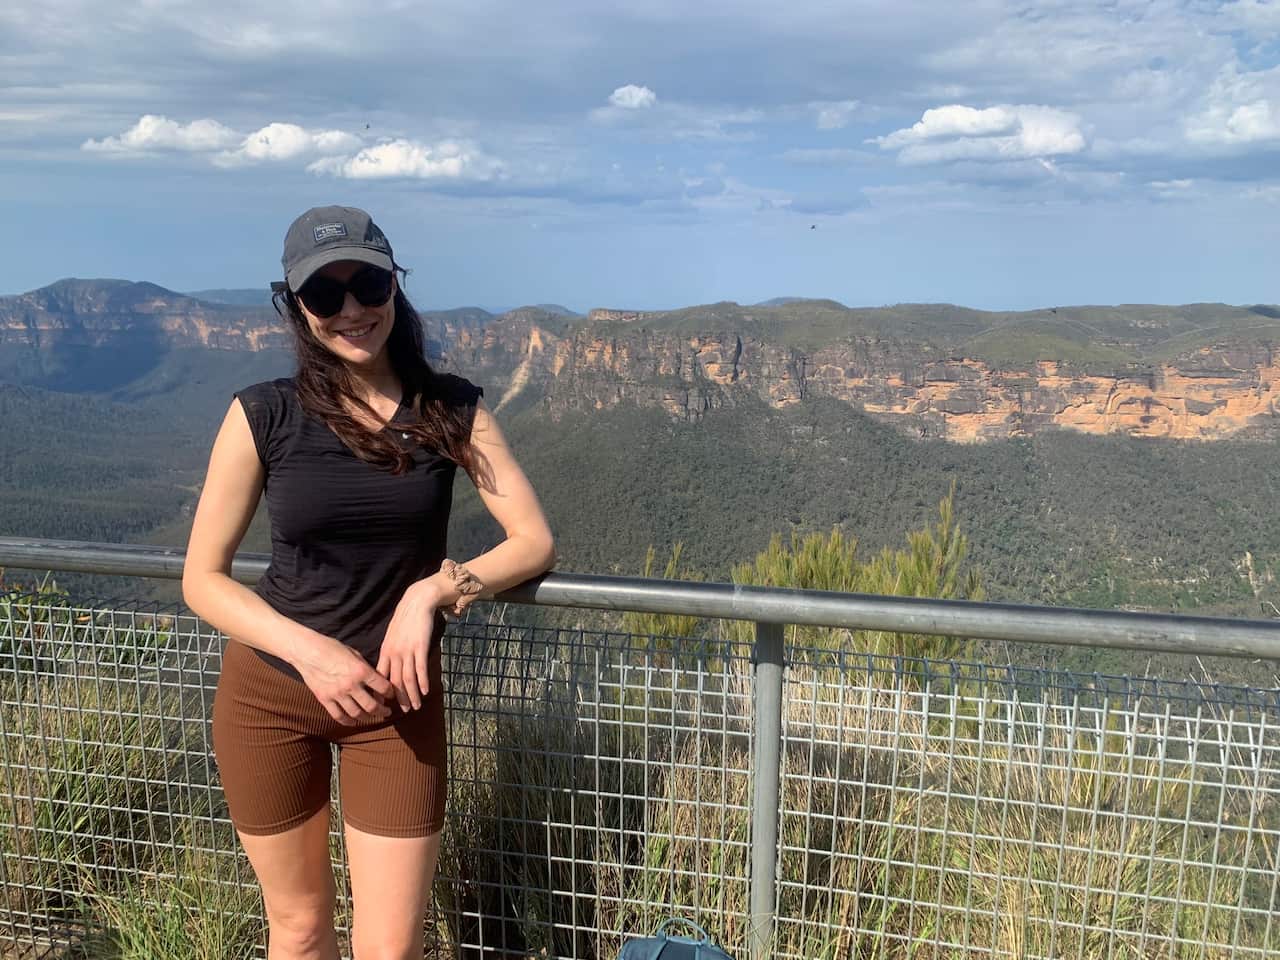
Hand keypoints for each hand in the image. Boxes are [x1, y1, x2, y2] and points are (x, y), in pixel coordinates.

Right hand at [294, 635, 393, 724]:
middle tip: (387, 712)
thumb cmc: (332, 648)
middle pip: (372, 706)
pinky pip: (338, 716)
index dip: (390, 693)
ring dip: (367, 718)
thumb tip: (376, 680)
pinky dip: (348, 721)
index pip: (383, 687)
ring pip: (357, 714)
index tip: (391, 695)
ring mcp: (337, 694)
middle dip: (382, 711)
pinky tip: (354, 722)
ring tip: (372, 717)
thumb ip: (366, 668)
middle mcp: (351, 685)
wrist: (307, 650)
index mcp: (361, 671)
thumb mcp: (354, 654)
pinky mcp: (324, 699)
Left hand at [377, 582, 438, 710]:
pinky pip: (420, 669)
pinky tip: (425, 692)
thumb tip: (390, 666)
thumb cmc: (405, 618)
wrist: (417, 602)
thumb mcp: (392, 636)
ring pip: (407, 679)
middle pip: (395, 682)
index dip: (383, 692)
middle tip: (404, 711)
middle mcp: (394, 653)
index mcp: (385, 651)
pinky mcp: (420, 647)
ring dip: (412, 695)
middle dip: (400, 698)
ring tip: (416, 707)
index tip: (386, 704)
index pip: (381, 677)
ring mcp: (407, 651)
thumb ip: (391, 652)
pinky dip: (422, 682)